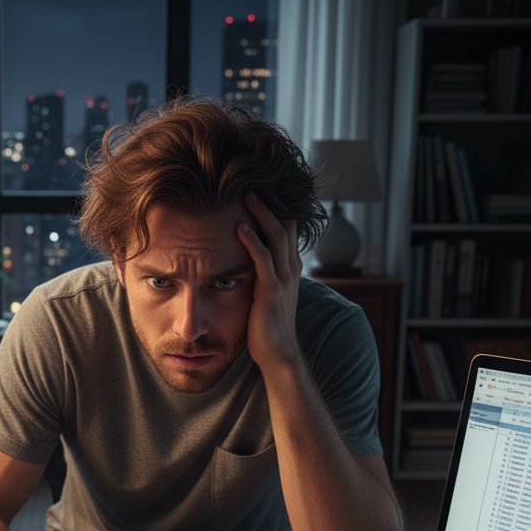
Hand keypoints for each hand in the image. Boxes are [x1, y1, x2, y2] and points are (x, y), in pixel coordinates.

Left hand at [238, 192, 302, 369]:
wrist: (278, 353)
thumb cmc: (266, 325)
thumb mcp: (266, 292)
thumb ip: (260, 273)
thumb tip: (243, 259)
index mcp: (290, 265)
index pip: (286, 225)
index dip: (275, 204)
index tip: (257, 185)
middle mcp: (291, 267)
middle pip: (285, 222)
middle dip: (270, 199)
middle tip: (251, 177)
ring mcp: (284, 277)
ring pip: (276, 235)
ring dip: (261, 211)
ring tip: (246, 192)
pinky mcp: (272, 290)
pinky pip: (263, 259)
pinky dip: (251, 240)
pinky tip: (239, 226)